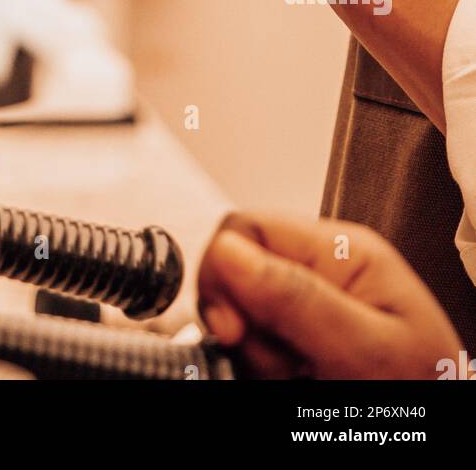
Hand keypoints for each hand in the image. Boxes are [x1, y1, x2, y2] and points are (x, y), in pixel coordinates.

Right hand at [197, 212, 462, 379]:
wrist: (442, 438)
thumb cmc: (427, 392)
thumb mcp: (367, 348)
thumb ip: (298, 297)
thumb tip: (228, 249)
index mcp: (342, 251)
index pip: (247, 227)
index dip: (224, 273)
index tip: (233, 328)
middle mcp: (320, 273)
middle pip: (236, 274)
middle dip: (241, 322)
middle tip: (280, 363)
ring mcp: (306, 311)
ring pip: (237, 317)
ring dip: (254, 354)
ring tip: (299, 377)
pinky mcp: (296, 344)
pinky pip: (251, 347)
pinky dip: (260, 369)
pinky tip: (294, 381)